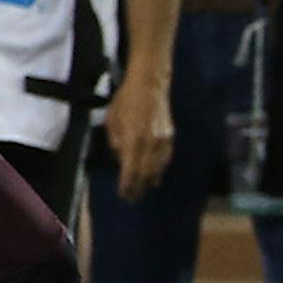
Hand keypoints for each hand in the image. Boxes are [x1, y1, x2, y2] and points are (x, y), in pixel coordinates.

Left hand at [102, 72, 174, 200]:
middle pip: (145, 174)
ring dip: (149, 182)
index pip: (130, 171)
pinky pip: (165, 160)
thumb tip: (121, 159)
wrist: (150, 84)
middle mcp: (149, 143)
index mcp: (133, 139)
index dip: (126, 185)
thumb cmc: (126, 100)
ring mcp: (162, 141)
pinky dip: (160, 170)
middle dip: (138, 188)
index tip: (123, 194)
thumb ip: (115, 143)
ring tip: (143, 191)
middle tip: (132, 198)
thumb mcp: (112, 121)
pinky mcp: (170, 137)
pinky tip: (156, 177)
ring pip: (158, 169)